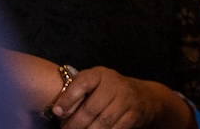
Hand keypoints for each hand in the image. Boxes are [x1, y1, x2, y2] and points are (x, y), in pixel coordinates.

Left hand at [52, 67, 184, 128]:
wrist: (142, 97)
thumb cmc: (108, 91)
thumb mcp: (95, 84)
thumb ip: (78, 92)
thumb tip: (58, 112)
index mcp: (100, 75)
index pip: (83, 82)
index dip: (68, 98)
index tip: (57, 112)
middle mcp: (115, 85)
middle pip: (90, 108)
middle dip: (74, 123)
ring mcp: (126, 101)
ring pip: (102, 122)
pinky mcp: (133, 116)